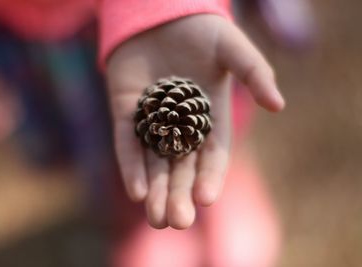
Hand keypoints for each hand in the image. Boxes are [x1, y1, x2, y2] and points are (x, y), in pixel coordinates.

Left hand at [106, 14, 284, 228]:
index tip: (207, 198)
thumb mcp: (232, 48)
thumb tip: (278, 104)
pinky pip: (127, 143)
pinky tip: (135, 191)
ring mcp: (152, 121)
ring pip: (153, 163)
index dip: (210, 177)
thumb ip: (255, 73)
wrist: (162, 14)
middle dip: (179, 194)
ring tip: (156, 218)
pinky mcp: (127, 112)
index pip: (212, 155)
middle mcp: (181, 126)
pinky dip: (130, 166)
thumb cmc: (202, 31)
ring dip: (154, 190)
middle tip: (177, 221)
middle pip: (181, 167)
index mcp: (209, 118)